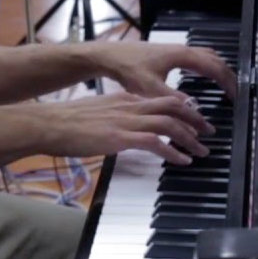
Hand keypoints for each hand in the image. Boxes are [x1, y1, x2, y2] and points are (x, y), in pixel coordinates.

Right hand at [21, 91, 214, 165]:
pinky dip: (173, 151)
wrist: (49, 123)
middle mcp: (129, 106)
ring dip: (190, 137)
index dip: (182, 106)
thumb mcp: (96, 112)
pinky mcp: (119, 137)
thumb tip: (124, 125)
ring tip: (201, 150)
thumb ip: (114, 115)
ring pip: (168, 123)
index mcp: (124, 99)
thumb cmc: (66, 121)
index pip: (161, 97)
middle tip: (208, 131)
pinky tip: (182, 161)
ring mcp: (125, 120)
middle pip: (172, 105)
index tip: (194, 116)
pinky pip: (155, 142)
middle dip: (195, 118)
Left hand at [96, 41, 236, 100]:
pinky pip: (198, 58)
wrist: (111, 56)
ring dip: (219, 70)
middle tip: (237, 95)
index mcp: (183, 55)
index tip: (237, 97)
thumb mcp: (151, 89)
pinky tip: (206, 78)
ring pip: (207, 56)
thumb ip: (174, 100)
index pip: (215, 67)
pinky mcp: (170, 53)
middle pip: (215, 60)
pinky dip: (208, 67)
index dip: (228, 82)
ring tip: (227, 87)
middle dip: (228, 76)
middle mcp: (183, 49)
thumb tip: (196, 111)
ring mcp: (177, 49)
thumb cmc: (129, 69)